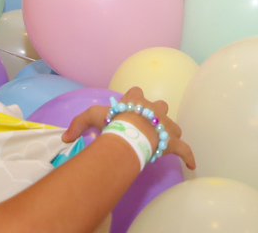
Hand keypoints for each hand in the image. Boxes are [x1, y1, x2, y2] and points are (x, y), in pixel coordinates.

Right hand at [63, 86, 195, 169]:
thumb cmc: (114, 122)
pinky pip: (183, 149)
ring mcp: (165, 124)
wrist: (131, 134)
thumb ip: (78, 123)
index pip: (136, 92)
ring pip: (172, 126)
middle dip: (155, 115)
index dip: (132, 100)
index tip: (126, 109)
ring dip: (168, 132)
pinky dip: (187, 156)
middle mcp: (154, 108)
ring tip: (161, 142)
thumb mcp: (92, 116)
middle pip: (159, 106)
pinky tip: (192, 164)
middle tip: (145, 127)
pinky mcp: (172, 141)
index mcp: (136, 99)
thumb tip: (65, 137)